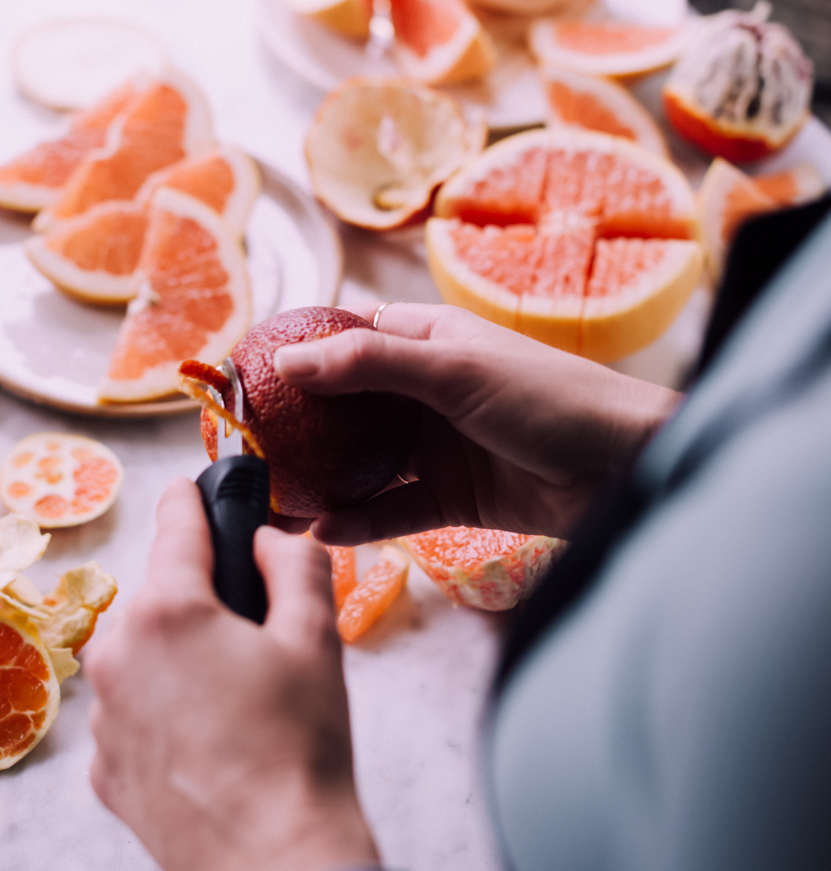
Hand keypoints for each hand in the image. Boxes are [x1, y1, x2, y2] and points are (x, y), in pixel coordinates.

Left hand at [87, 477, 378, 870]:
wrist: (275, 869)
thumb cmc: (301, 750)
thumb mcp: (318, 639)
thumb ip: (295, 564)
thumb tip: (268, 538)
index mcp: (167, 610)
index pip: (176, 523)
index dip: (198, 499)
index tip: (203, 486)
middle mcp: (117, 654)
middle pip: (161, 595)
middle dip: (203, 600)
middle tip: (260, 635)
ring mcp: (102, 717)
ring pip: (144, 656)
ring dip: (182, 660)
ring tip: (241, 704)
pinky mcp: (101, 771)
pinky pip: (134, 714)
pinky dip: (166, 714)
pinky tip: (215, 746)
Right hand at [274, 303, 679, 544]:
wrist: (627, 468)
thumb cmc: (551, 398)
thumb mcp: (454, 370)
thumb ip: (369, 364)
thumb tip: (288, 360)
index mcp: (427, 341)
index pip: (345, 340)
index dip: (296, 358)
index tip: (243, 381)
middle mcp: (426, 391)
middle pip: (345, 409)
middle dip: (298, 432)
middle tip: (246, 455)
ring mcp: (439, 446)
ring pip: (364, 464)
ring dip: (322, 482)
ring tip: (272, 504)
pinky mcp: (454, 499)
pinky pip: (393, 509)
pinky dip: (361, 520)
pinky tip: (325, 530)